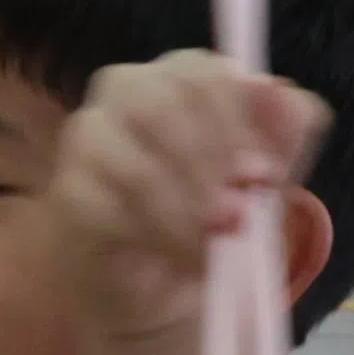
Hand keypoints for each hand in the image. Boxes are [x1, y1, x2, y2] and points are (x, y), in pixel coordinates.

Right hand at [51, 50, 325, 343]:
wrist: (163, 282)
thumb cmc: (217, 213)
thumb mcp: (269, 174)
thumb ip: (286, 128)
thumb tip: (276, 89)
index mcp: (181, 75)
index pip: (202, 72)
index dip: (238, 124)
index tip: (266, 175)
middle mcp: (126, 91)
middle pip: (158, 104)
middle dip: (205, 166)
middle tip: (239, 217)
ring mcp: (87, 139)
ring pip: (131, 162)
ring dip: (182, 211)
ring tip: (214, 247)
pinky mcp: (67, 194)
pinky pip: (106, 208)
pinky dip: (153, 237)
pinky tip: (181, 258)